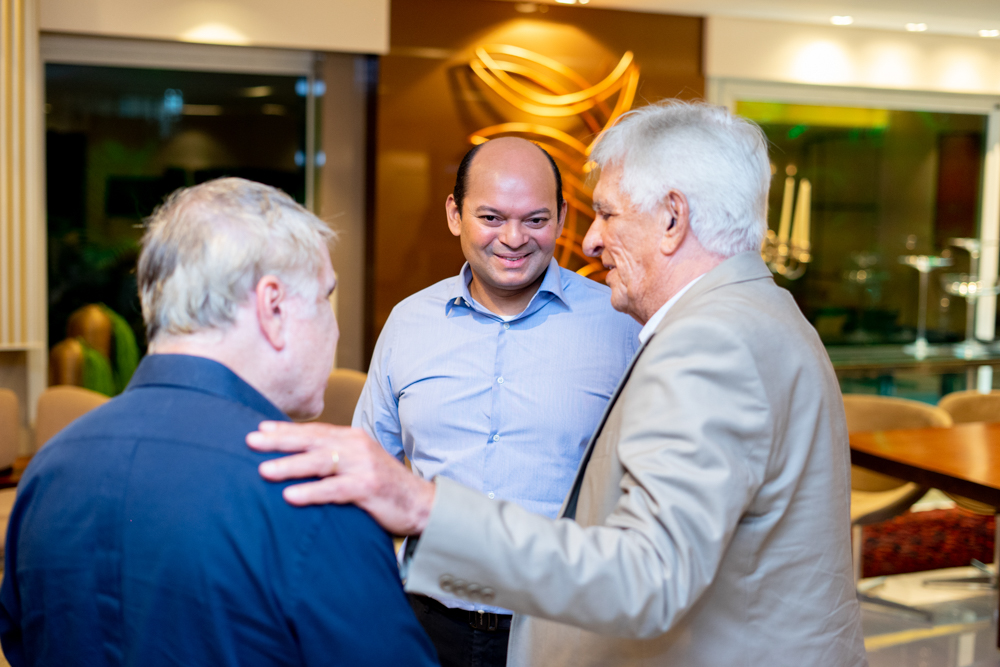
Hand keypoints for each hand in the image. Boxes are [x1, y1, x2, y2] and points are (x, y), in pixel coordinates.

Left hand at [246, 422, 434, 535]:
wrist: (421, 504)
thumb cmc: (384, 487)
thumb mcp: (359, 464)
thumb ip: (334, 458)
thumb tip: (299, 460)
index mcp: (353, 438)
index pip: (314, 431)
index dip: (286, 430)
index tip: (258, 428)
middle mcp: (357, 446)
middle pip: (312, 440)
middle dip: (280, 441)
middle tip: (250, 441)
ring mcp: (364, 466)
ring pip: (321, 462)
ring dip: (290, 466)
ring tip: (263, 470)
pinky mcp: (369, 488)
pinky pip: (335, 489)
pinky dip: (311, 492)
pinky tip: (290, 496)